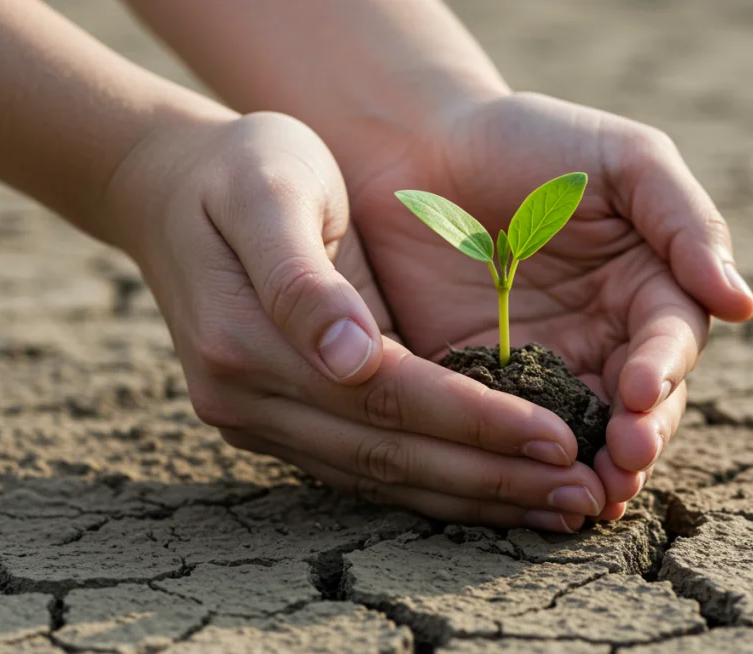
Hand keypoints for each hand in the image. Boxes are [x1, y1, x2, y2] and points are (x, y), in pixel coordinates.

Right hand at [104, 112, 607, 531]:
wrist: (170, 190)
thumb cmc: (240, 169)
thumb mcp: (268, 190)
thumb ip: (303, 278)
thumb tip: (349, 359)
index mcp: (246, 341)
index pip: (386, 398)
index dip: (476, 422)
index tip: (557, 439)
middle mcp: (247, 401)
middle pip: (390, 457)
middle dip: (492, 478)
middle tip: (582, 497)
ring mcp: (258, 422)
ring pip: (382, 479)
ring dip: (474, 497)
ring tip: (558, 508)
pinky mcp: (279, 425)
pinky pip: (368, 470)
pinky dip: (439, 484)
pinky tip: (499, 490)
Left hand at [348, 93, 752, 517]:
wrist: (421, 145)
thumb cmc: (533, 142)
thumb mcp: (623, 161)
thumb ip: (684, 222)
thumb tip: (742, 304)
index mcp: (649, 286)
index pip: (671, 340)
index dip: (663, 370)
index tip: (642, 392)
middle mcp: (606, 336)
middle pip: (639, 406)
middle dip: (638, 438)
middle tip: (624, 464)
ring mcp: (545, 364)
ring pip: (584, 432)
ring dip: (593, 468)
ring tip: (590, 496)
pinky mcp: (482, 383)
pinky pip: (509, 430)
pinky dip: (524, 464)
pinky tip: (528, 488)